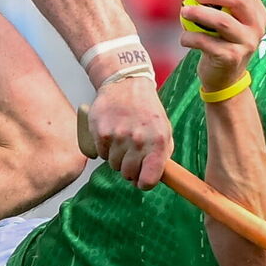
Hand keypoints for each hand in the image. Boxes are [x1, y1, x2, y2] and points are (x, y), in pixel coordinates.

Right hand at [88, 76, 172, 190]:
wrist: (126, 83)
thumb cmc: (147, 110)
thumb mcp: (164, 130)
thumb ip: (162, 155)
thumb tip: (156, 177)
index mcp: (158, 142)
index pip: (149, 180)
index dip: (145, 182)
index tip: (142, 179)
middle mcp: (138, 141)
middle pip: (128, 174)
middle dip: (130, 168)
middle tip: (131, 154)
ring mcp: (118, 137)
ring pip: (113, 165)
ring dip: (117, 157)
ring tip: (122, 139)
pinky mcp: (100, 132)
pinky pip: (101, 154)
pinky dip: (106, 149)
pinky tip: (112, 134)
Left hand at [179, 0, 265, 92]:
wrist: (226, 79)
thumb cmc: (223, 43)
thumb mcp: (230, 22)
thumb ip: (221, 3)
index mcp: (259, 14)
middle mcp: (257, 28)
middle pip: (239, 0)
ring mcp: (246, 43)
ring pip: (222, 21)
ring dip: (198, 13)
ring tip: (184, 12)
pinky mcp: (231, 57)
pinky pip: (205, 41)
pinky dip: (190, 37)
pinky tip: (184, 39)